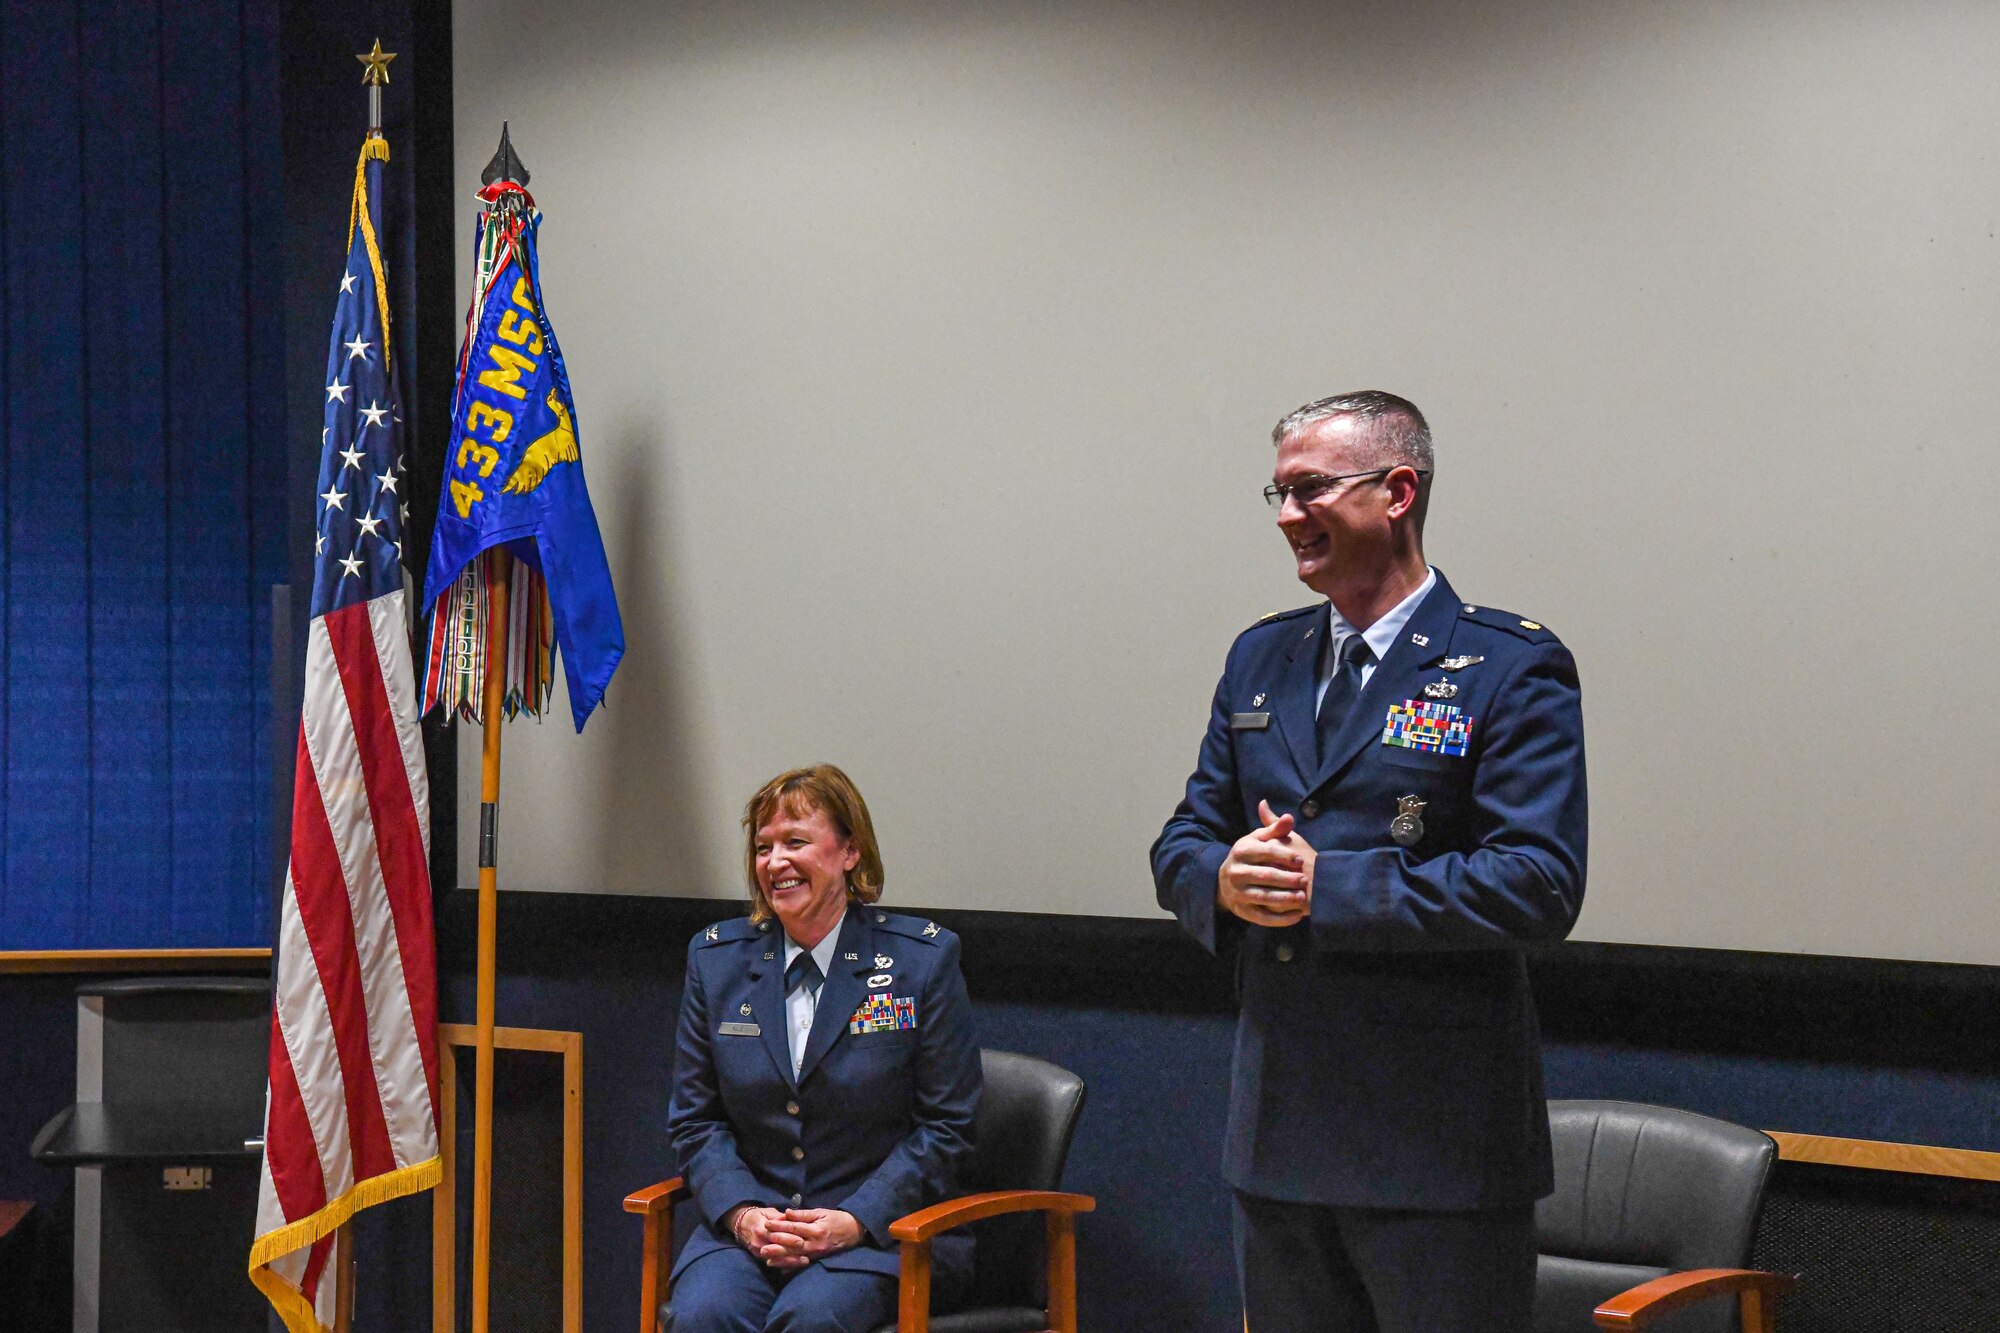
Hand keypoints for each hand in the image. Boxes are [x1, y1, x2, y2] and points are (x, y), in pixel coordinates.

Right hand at [726, 1206, 811, 1269]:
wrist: (742, 1225)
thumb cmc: (759, 1216)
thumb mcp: (768, 1212)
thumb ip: (780, 1217)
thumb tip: (790, 1217)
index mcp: (761, 1228)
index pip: (775, 1235)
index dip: (788, 1239)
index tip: (802, 1241)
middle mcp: (759, 1242)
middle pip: (777, 1249)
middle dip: (792, 1253)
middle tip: (807, 1255)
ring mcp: (758, 1252)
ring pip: (776, 1259)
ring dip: (790, 1261)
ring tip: (805, 1261)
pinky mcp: (760, 1258)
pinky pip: (774, 1263)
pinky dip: (785, 1265)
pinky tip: (797, 1266)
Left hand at [764, 1209, 863, 1264]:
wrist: (853, 1231)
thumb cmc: (836, 1219)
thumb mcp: (821, 1212)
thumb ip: (804, 1214)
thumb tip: (787, 1213)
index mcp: (817, 1229)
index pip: (795, 1228)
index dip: (780, 1225)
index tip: (767, 1223)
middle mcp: (816, 1244)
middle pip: (793, 1244)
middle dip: (776, 1243)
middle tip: (762, 1242)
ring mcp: (817, 1253)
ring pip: (795, 1256)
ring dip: (780, 1257)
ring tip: (766, 1256)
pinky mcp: (817, 1259)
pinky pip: (801, 1264)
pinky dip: (790, 1266)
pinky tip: (779, 1267)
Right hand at [1218, 800, 1315, 926]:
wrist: (1226, 879)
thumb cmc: (1250, 855)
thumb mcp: (1258, 839)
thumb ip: (1275, 829)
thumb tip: (1289, 817)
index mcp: (1241, 850)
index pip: (1266, 852)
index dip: (1285, 855)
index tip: (1301, 860)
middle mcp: (1236, 871)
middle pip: (1265, 875)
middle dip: (1287, 878)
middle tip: (1305, 880)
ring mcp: (1237, 892)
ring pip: (1263, 897)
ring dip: (1284, 898)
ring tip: (1302, 898)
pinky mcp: (1241, 910)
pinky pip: (1262, 917)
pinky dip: (1280, 919)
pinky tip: (1297, 916)